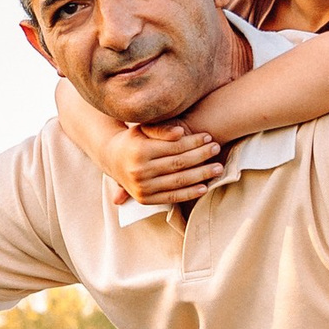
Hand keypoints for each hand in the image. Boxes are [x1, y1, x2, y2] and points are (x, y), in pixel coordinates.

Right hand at [107, 121, 224, 208]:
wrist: (111, 158)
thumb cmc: (133, 139)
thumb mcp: (143, 129)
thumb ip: (162, 130)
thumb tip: (181, 132)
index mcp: (139, 151)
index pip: (174, 147)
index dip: (194, 141)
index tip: (209, 137)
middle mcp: (140, 170)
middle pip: (179, 164)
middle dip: (202, 156)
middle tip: (217, 149)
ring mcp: (142, 187)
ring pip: (179, 181)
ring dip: (201, 175)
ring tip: (218, 168)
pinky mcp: (145, 199)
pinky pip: (172, 197)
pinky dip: (189, 193)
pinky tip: (204, 187)